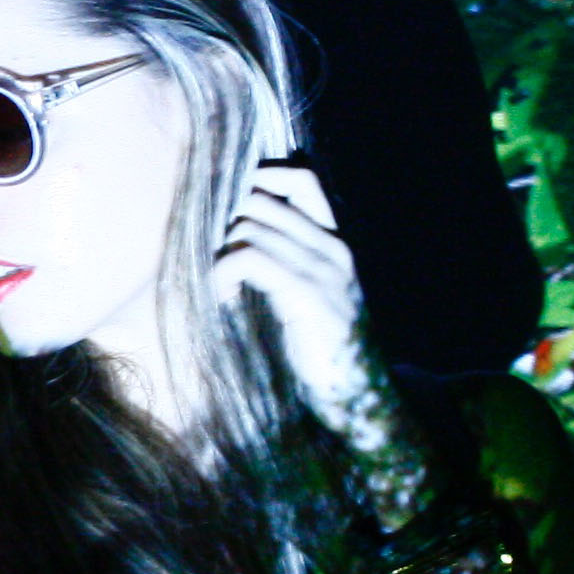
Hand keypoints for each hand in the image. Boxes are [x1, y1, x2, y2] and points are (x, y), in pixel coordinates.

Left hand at [215, 158, 384, 434]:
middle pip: (263, 200)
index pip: (301, 179)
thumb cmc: (320, 347)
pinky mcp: (306, 296)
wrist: (355, 395)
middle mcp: (332, 248)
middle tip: (218, 260)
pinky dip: (223, 274)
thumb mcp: (307, 292)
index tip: (233, 210)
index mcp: (335, 242)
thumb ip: (286, 258)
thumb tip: (236, 230)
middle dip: (228, 224)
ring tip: (221, 285)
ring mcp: (322, 271)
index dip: (262, 178)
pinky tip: (224, 298)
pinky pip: (248, 258)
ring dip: (221, 254)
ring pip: (249, 228)